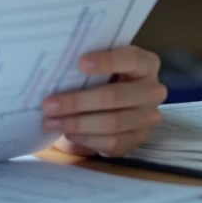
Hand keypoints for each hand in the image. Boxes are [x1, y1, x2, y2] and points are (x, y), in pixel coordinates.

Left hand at [41, 45, 165, 158]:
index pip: (130, 59)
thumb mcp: (100, 62)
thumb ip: (88, 61)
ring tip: (50, 122)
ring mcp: (148, 118)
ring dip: (77, 124)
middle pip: (115, 97)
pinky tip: (67, 132)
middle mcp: (153, 91)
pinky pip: (112, 142)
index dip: (107, 61)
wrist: (114, 103)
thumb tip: (57, 64)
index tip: (80, 63)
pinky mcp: (138, 139)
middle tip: (48, 104)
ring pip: (112, 124)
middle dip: (78, 101)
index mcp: (146, 64)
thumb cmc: (102, 74)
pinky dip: (86, 139)